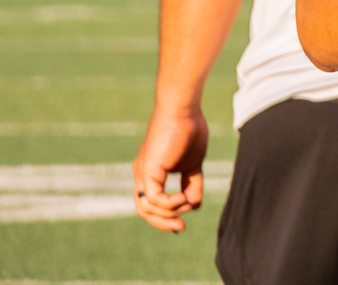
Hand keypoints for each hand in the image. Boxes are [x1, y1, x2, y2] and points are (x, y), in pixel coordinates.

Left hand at [133, 105, 208, 231]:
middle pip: (145, 211)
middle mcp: (142, 174)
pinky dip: (170, 203)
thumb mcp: (194, 163)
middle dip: (163, 222)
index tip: (181, 223)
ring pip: (148, 208)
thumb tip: (195, 204)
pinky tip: (184, 197)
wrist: (184, 109)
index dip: (165, 216)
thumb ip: (192, 183)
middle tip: (180, 228)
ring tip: (188, 202)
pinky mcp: (148, 170)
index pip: (151, 203)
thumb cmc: (190, 128)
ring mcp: (143, 172)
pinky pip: (154, 199)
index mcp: (151, 172)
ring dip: (172, 211)